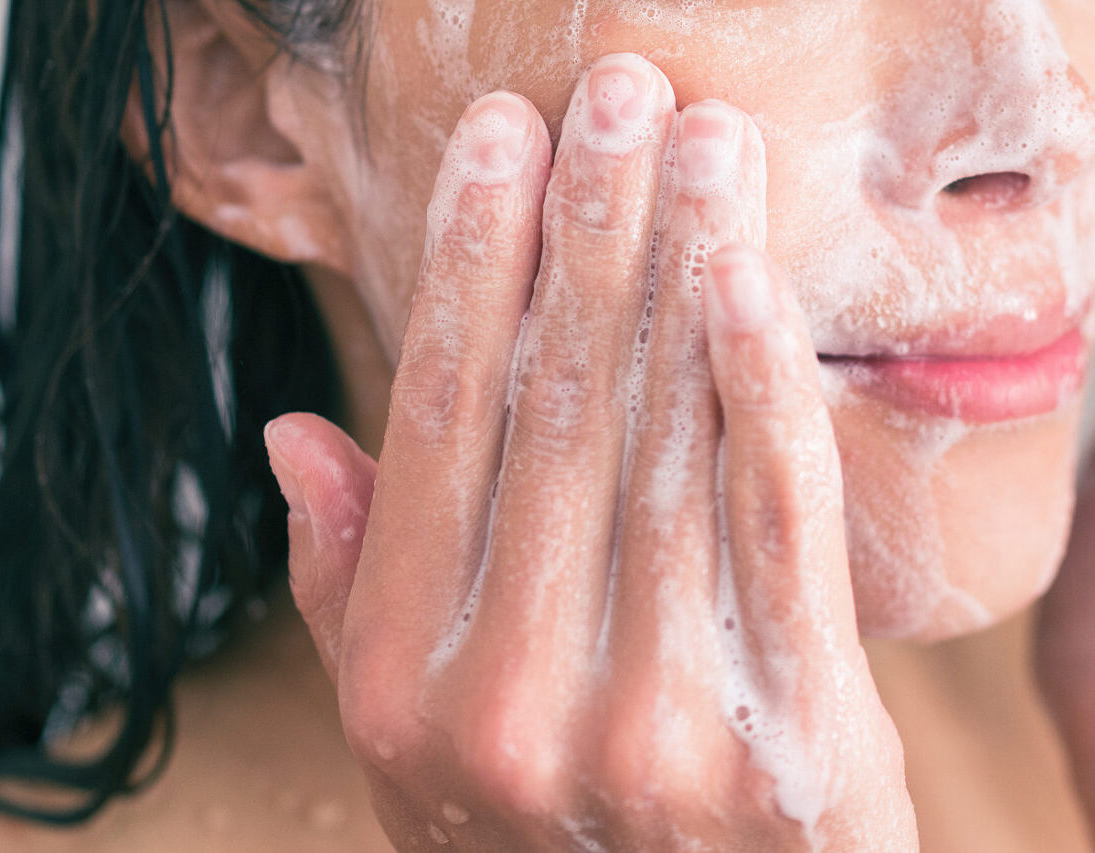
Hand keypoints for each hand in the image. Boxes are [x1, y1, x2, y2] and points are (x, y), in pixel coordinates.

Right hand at [263, 54, 915, 851]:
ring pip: (667, 446)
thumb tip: (299, 438)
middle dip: (588, 231)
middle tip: (616, 94)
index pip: (438, 430)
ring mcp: (655, 724)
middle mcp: (514, 699)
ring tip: (702, 143)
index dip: (468, 269)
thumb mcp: (419, 754)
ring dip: (682, 271)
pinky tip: (752, 280)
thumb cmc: (555, 852)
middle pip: (556, 411)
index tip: (499, 145)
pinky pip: (779, 527)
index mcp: (407, 687)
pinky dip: (765, 390)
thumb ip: (357, 598)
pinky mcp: (795, 738)